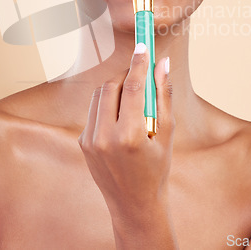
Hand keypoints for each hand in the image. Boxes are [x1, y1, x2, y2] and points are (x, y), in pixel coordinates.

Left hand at [78, 43, 174, 224]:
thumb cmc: (157, 169)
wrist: (134, 205)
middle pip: (111, 87)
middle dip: (126, 76)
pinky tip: (121, 116)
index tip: (144, 46)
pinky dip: (107, 105)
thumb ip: (163, 95)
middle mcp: (105, 138)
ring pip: (99, 96)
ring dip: (115, 89)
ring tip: (132, 98)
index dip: (139, 63)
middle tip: (140, 76)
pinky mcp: (83, 143)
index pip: (133, 87)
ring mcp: (90, 141)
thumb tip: (162, 63)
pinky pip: (94, 111)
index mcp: (130, 136)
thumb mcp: (167, 132)